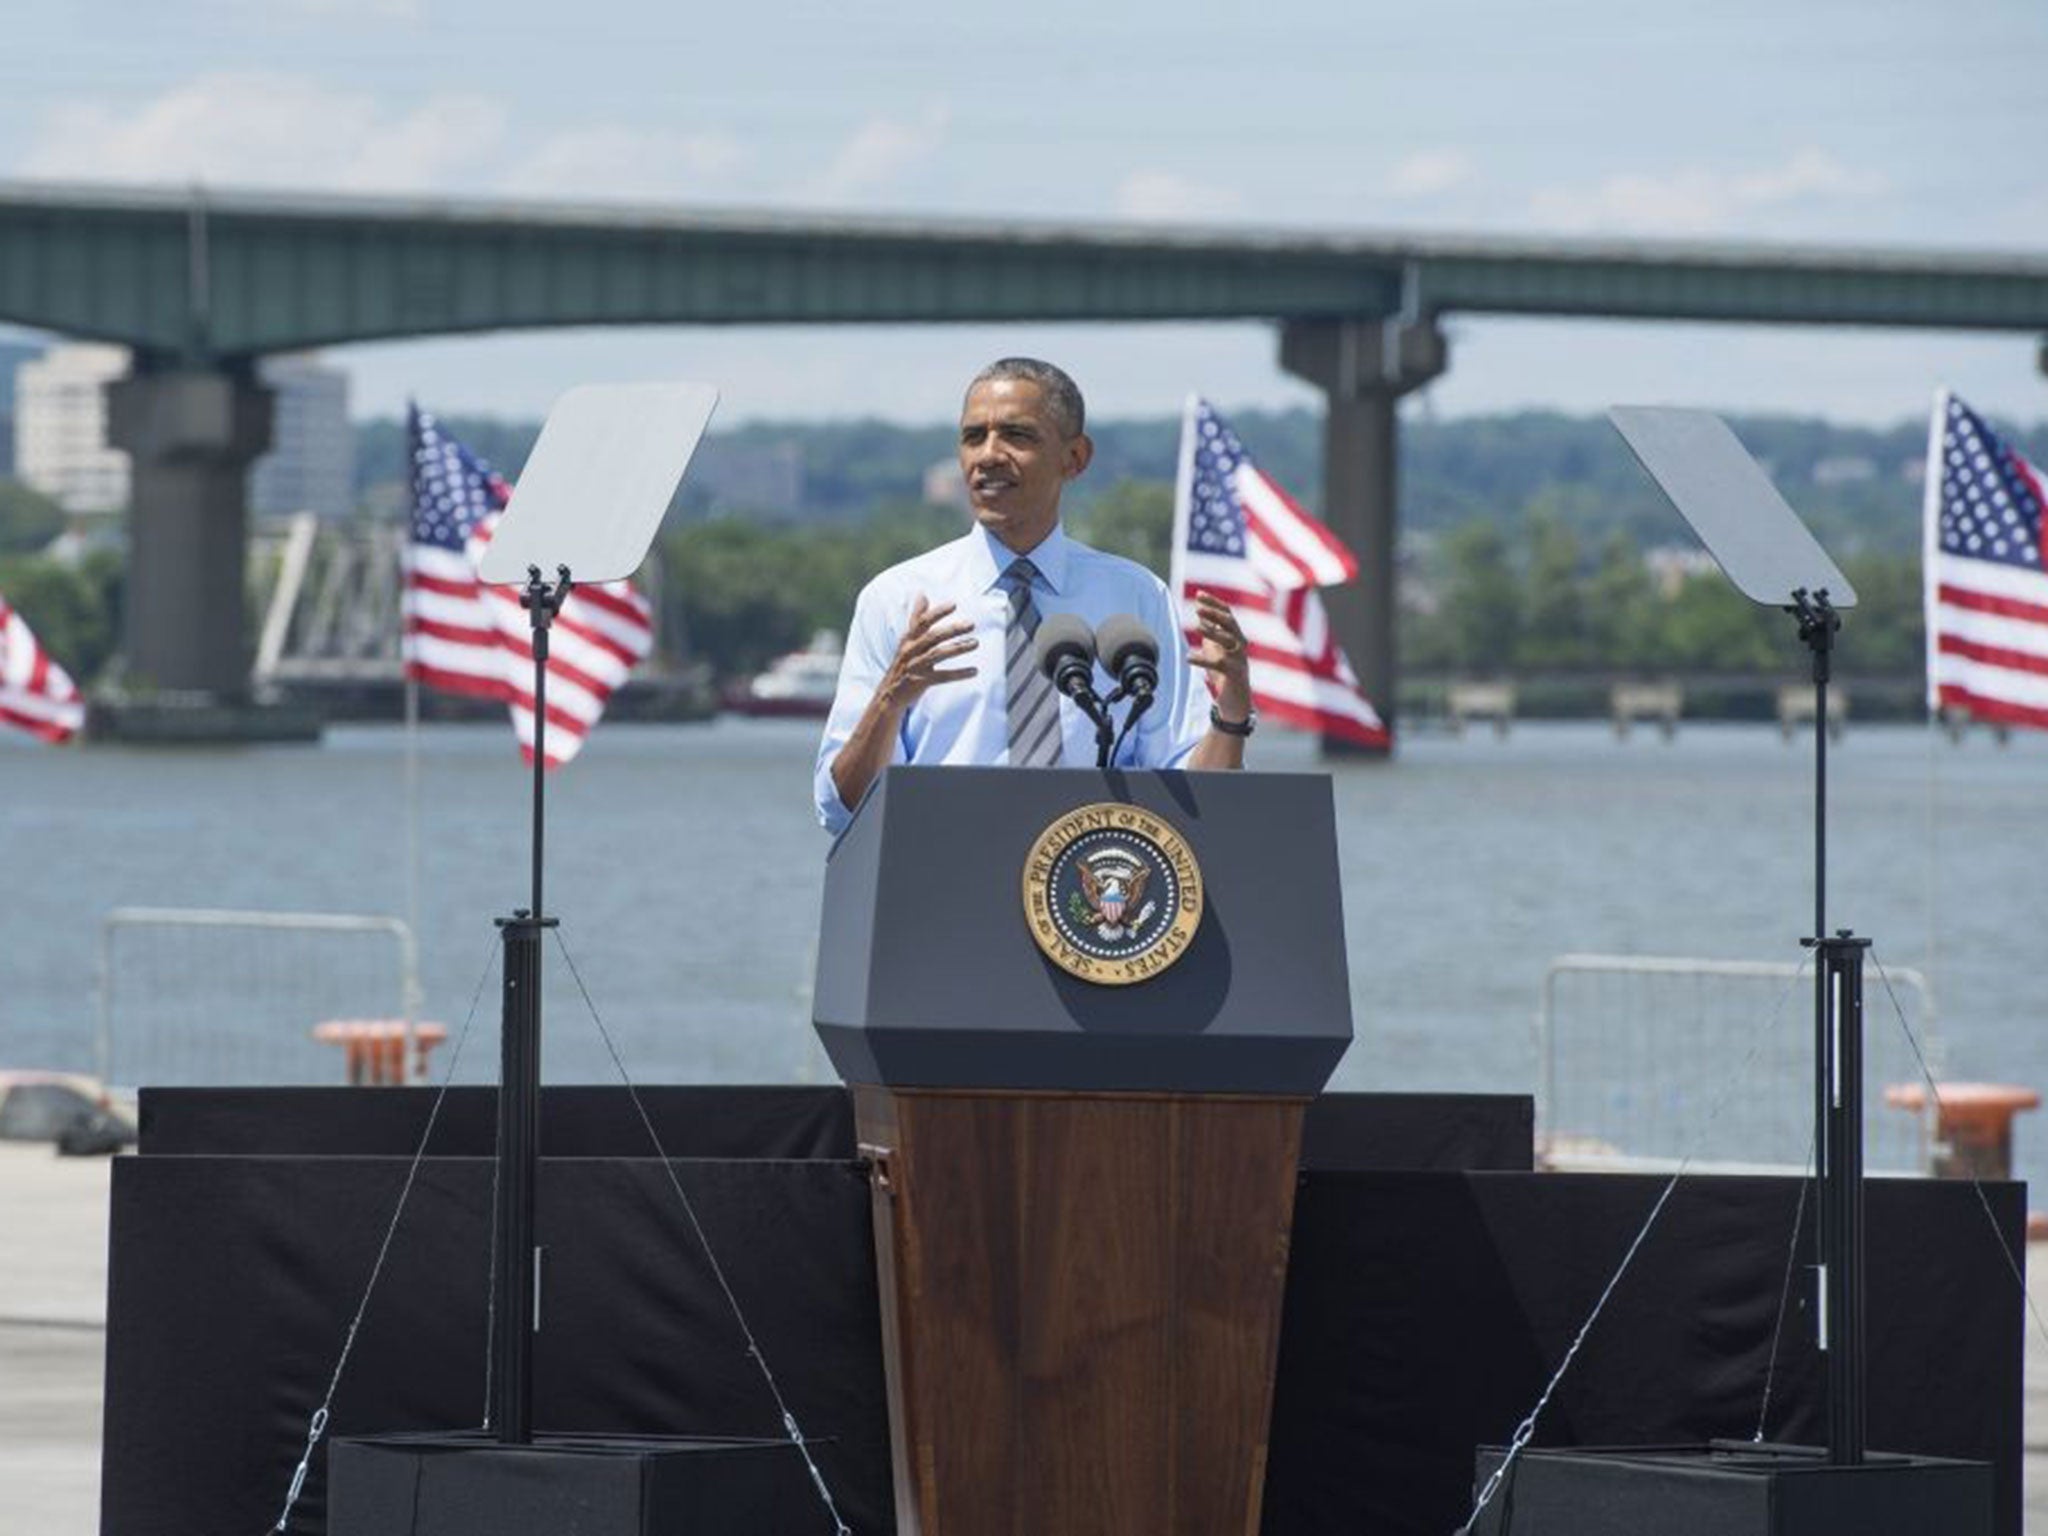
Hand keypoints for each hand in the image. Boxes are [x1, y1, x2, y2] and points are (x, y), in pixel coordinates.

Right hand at [877, 595, 976, 712]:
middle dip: (952, 629)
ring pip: (937, 654)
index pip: (922, 622)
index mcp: (908, 639)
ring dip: (958, 648)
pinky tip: (974, 671)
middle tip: (972, 624)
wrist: (889, 695)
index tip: (954, 604)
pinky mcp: (919, 682)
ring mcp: (914, 667)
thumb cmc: (903, 663)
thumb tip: (922, 594)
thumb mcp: (908, 640)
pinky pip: (942, 677)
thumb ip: (916, 618)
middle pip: (932, 637)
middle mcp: (910, 651)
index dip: (937, 612)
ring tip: (975, 643)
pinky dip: (959, 674)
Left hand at [1187, 590, 1251, 720]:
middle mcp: (1240, 646)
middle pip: (1230, 623)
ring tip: (1197, 626)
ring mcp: (1240, 660)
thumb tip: (1202, 619)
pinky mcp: (1235, 675)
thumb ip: (1212, 637)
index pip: (1227, 615)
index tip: (1199, 594)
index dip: (1214, 603)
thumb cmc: (1225, 677)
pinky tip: (1189, 657)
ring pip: (1229, 641)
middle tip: (1198, 607)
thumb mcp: (1216, 653)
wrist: (1235, 705)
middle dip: (1215, 613)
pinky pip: (1220, 664)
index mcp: (1235, 638)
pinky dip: (1204, 659)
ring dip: (1213, 632)